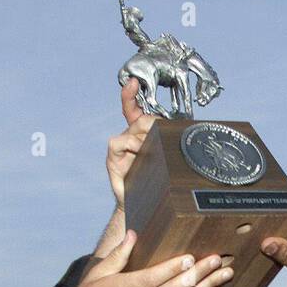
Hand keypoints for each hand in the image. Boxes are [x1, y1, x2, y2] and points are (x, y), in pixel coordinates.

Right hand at [106, 79, 154, 208]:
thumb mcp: (164, 159)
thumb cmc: (154, 181)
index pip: (134, 110)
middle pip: (140, 119)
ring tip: (150, 149)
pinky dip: (129, 144)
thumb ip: (166, 142)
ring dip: (144, 137)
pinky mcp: (113, 157)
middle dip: (152, 123)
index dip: (131, 95)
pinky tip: (138, 150)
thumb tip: (173, 130)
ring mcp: (121, 146)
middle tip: (159, 134)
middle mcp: (129, 137)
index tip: (133, 82)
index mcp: (141, 135)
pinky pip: (118, 141)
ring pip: (132, 128)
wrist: (142, 204)